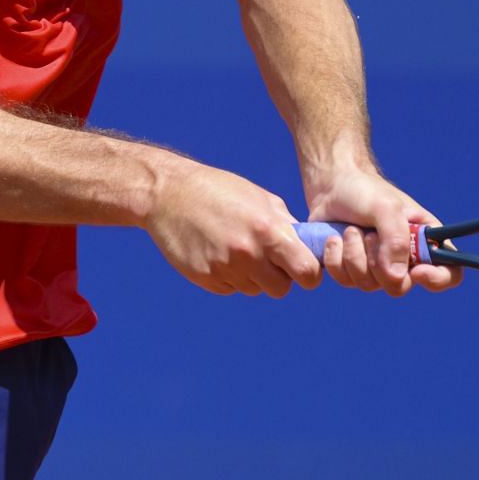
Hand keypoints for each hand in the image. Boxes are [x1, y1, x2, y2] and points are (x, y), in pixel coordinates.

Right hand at [143, 159, 323, 296]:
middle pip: (281, 289)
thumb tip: (309, 249)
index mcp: (267, 231)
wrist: (168, 194)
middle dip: (280, 277)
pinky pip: (231, 288)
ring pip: (254, 289)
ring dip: (252, 275)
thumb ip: (287, 227)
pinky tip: (217, 250)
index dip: (309, 273)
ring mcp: (225, 269)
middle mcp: (248, 254)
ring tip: (235, 246)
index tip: (302, 266)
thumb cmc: (220, 190)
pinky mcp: (206, 279)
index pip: (307, 272)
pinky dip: (230, 275)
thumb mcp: (261, 199)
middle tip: (268, 258)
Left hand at [304, 164, 461, 296]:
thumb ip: (395, 240)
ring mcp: (378, 268)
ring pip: (369, 285)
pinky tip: (335, 239)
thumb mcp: (386, 207)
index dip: (437, 279)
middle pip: (400, 287)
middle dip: (378, 262)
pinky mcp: (353, 270)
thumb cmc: (366, 191)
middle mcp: (405, 259)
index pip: (449, 273)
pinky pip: (346, 281)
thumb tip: (396, 277)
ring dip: (354, 255)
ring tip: (350, 229)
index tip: (417, 271)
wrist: (331, 185)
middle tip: (368, 234)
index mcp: (426, 241)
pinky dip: (337, 259)